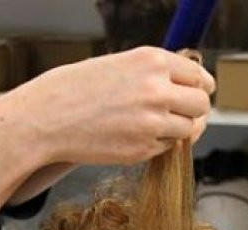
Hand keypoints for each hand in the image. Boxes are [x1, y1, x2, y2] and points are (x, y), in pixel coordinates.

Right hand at [0, 46, 215, 166]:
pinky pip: (166, 148)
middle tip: (178, 114)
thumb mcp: (118, 65)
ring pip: (188, 130)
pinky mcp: (142, 149)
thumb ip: (154, 74)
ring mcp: (152, 123)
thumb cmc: (75, 90)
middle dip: (194, 111)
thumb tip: (188, 88)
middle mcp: (157, 90)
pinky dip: (157, 144)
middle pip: (202, 105)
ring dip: (177, 130)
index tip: (197, 93)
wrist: (45, 119)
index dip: (200, 87)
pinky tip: (133, 136)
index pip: (199, 76)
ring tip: (150, 126)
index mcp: (152, 61)